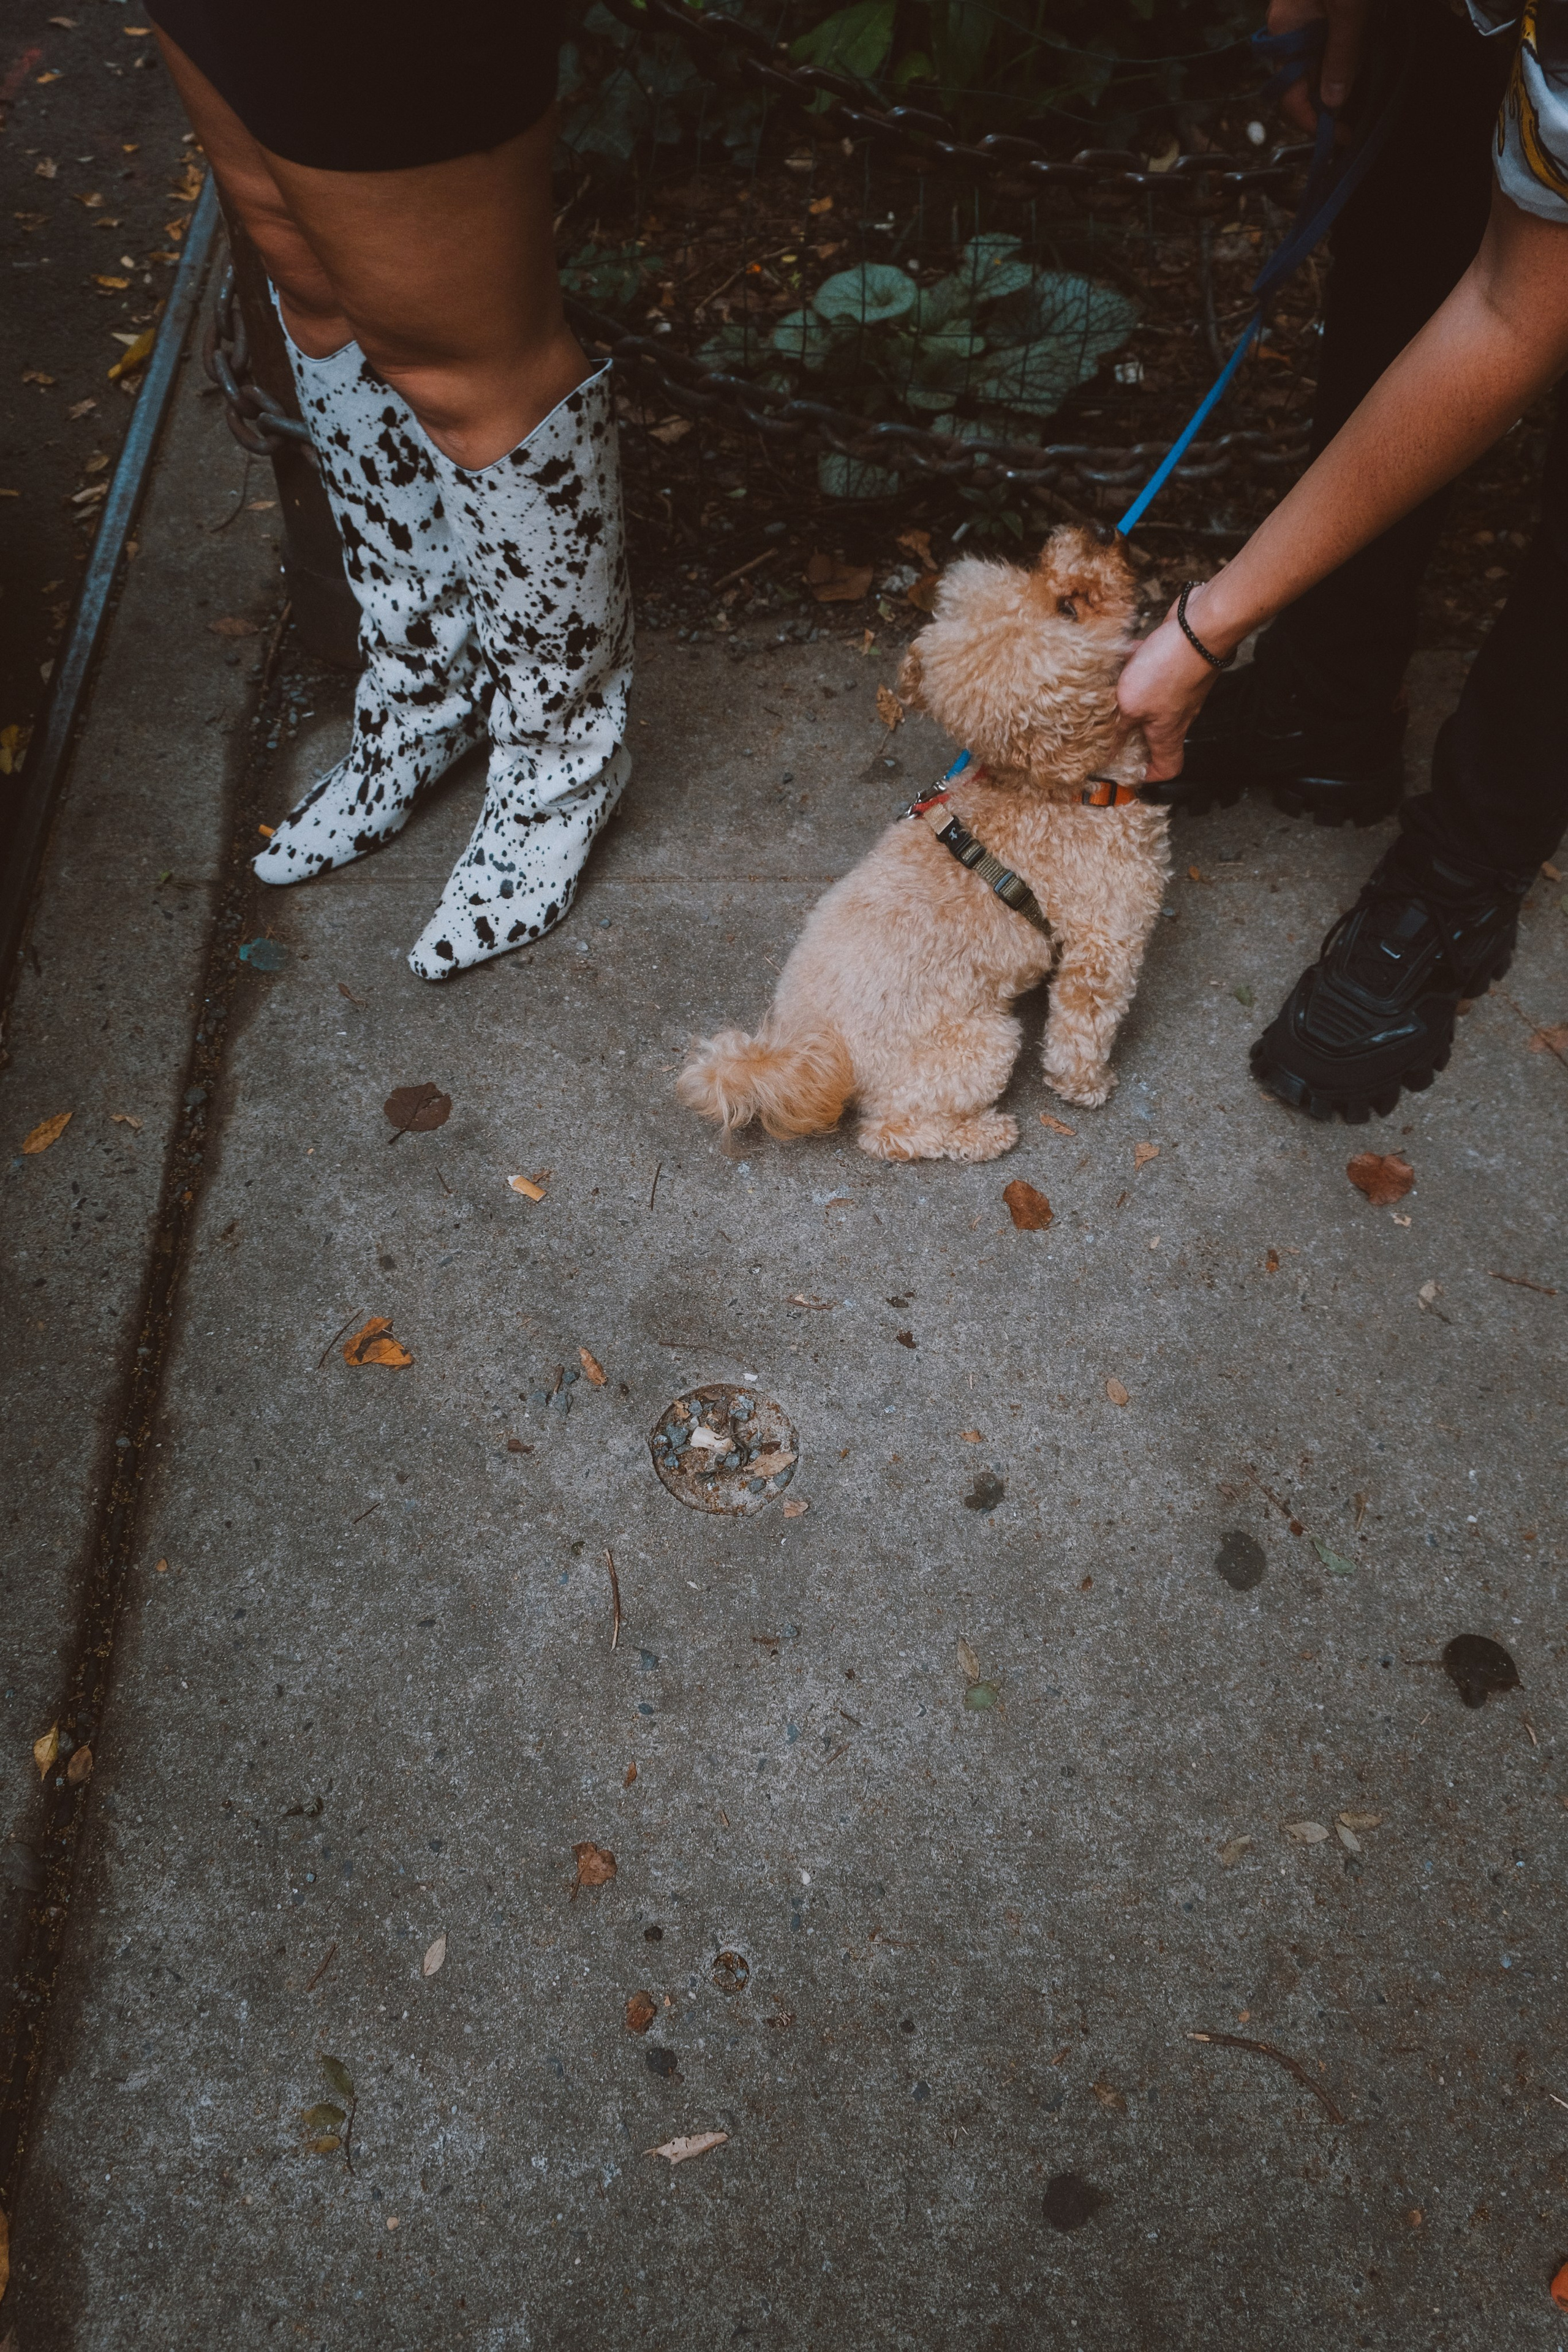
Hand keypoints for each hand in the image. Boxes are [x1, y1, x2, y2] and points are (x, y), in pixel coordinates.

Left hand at [1115, 596, 1228, 781]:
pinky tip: (1121, 654)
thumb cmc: (1170, 668)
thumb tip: (1106, 751)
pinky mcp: (1174, 664)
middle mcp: (1177, 714)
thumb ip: (1117, 729)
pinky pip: (1149, 669)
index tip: (1127, 771)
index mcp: (1168, 733)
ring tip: (1106, 686)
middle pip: (1154, 734)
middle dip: (1128, 731)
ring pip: (1147, 699)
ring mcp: (1177, 688)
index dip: (1149, 775)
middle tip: (1105, 726)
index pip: (1167, 769)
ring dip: (1127, 693)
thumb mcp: (1130, 706)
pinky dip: (1135, 663)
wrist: (1199, 625)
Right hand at [1266, 0, 1368, 136]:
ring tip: (1364, 69)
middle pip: (1302, 81)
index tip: (1340, 136)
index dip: (1313, 122)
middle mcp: (1286, 26)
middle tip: (1355, 112)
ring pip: (1316, 62)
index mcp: (1284, 29)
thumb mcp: (1350, 9)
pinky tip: (1362, 46)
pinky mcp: (1317, 6)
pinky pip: (1325, 42)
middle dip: (1328, 99)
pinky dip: (1343, 53)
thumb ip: (1342, 56)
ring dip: (1339, 73)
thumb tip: (1334, 101)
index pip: (1290, 94)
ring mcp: (1300, 15)